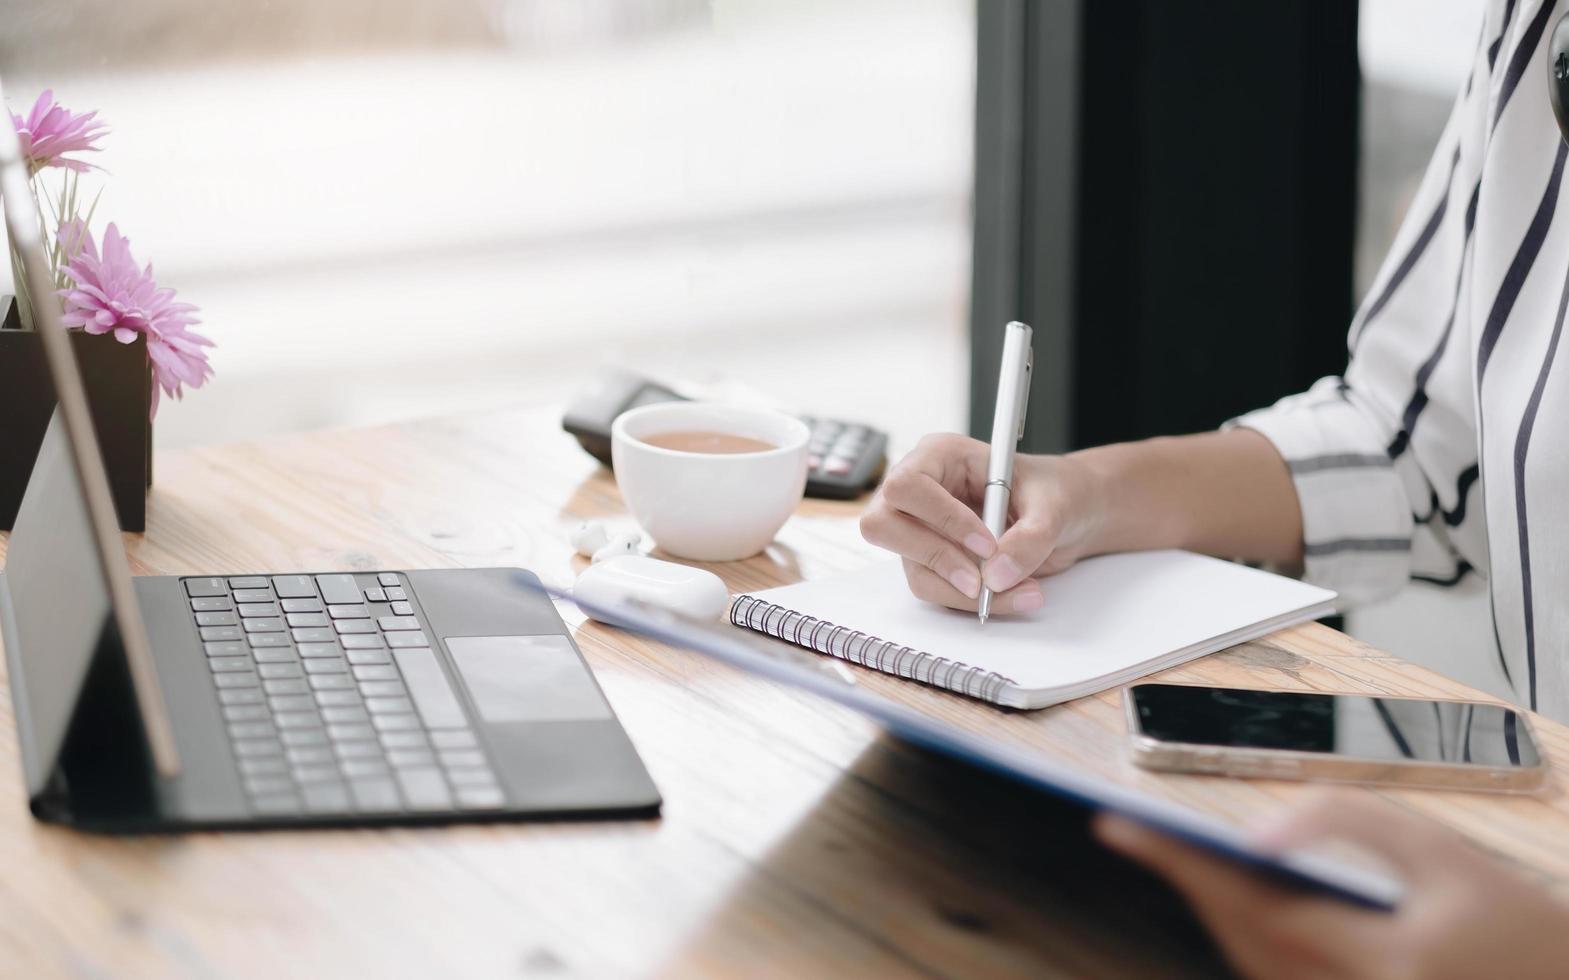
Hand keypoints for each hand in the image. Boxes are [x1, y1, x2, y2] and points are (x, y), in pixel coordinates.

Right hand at [858, 433, 1105, 612]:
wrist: (1068, 514)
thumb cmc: (1055, 491)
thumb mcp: (1053, 506)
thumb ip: (1029, 538)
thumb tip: (995, 575)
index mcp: (940, 456)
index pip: (908, 485)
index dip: (941, 518)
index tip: (987, 545)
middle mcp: (921, 490)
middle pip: (883, 526)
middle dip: (936, 558)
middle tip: (982, 581)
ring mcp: (921, 528)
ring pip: (914, 568)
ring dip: (962, 591)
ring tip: (1021, 591)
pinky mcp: (932, 561)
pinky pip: (934, 589)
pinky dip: (970, 601)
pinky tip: (1012, 594)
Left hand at [1094, 790, 1568, 979]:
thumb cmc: (1516, 926)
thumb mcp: (1443, 854)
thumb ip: (1349, 823)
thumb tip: (1257, 835)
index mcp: (1389, 961)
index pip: (1252, 905)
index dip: (1176, 863)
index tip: (1117, 825)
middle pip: (1237, 938)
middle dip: (1181, 878)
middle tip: (1133, 828)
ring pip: (1247, 962)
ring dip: (1206, 905)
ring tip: (1173, 850)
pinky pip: (1272, 977)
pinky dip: (1240, 933)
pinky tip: (1230, 893)